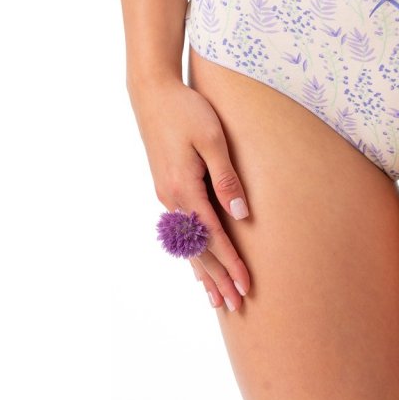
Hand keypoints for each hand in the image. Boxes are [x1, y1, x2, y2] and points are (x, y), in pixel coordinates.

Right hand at [129, 76, 251, 310]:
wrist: (152, 93)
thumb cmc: (188, 110)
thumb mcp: (213, 140)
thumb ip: (226, 178)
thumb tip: (240, 216)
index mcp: (185, 188)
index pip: (213, 237)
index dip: (231, 263)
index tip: (246, 286)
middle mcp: (172, 199)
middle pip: (198, 249)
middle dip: (218, 278)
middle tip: (236, 306)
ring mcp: (166, 196)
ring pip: (187, 244)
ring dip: (203, 273)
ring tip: (216, 300)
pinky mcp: (167, 189)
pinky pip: (181, 231)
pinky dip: (192, 254)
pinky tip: (197, 266)